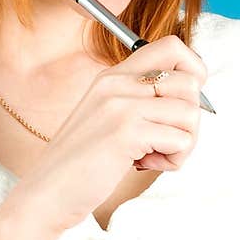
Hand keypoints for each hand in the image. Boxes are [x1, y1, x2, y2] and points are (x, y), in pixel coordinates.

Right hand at [9, 34, 207, 234]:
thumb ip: (140, 101)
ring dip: (183, 144)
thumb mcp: (107, 118)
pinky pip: (180, 140)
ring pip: (190, 113)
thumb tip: (193, 99)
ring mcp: (121, 105)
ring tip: (154, 156)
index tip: (183, 103)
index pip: (171, 47)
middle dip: (190, 119)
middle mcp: (117, 83)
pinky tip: (144, 165)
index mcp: (113, 76)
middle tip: (166, 141)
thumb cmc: (80, 163)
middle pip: (190, 83)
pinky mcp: (126, 131)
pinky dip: (173, 160)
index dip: (193, 73)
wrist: (46, 192)